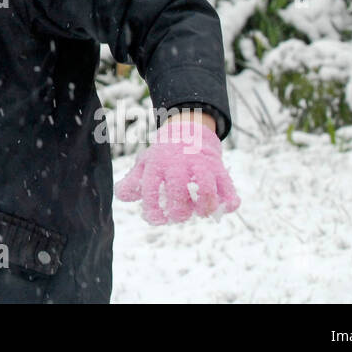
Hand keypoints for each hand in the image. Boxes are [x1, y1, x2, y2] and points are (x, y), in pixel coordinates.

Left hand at [117, 119, 239, 224]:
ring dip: (204, 207)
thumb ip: (133, 181)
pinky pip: (229, 188)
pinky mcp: (219, 168)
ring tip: (200, 213)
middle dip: (179, 212)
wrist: (189, 132)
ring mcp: (201, 165)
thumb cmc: (163, 155)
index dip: (153, 210)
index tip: (157, 219)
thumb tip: (122, 195)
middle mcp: (179, 163)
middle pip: (179, 192)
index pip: (150, 190)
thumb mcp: (145, 163)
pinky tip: (223, 207)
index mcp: (158, 164)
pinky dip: (230, 202)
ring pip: (206, 189)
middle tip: (178, 217)